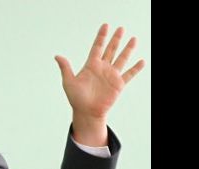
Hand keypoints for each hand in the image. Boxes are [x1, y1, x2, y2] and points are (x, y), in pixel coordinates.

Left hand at [54, 24, 144, 144]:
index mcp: (91, 66)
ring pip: (121, 58)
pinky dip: (136, 68)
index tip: (105, 26)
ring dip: (128, 49)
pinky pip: (129, 74)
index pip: (97, 47)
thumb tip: (57, 56)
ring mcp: (111, 75)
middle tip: (120, 28)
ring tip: (133, 39)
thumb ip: (65, 68)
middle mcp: (102, 68)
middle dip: (115, 39)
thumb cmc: (76, 99)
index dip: (101, 36)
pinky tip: (142, 61)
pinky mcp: (118, 84)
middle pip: (111, 50)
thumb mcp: (69, 82)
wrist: (86, 112)